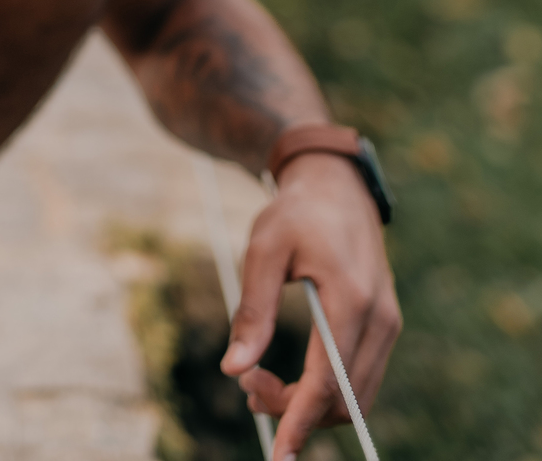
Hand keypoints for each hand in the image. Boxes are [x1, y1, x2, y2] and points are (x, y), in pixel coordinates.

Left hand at [220, 155, 400, 460]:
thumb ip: (252, 310)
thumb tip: (232, 369)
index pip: (328, 382)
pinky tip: (289, 375)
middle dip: (296, 411)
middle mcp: (381, 319)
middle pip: (344, 399)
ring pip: (355, 396)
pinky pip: (359, 378)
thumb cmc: (295, 213)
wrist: (336, 186)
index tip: (276, 453)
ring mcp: (388, 324)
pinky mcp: (385, 326)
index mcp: (351, 299)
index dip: (299, 420)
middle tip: (247, 387)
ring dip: (310, 404)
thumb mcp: (264, 251)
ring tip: (259, 381)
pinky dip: (325, 389)